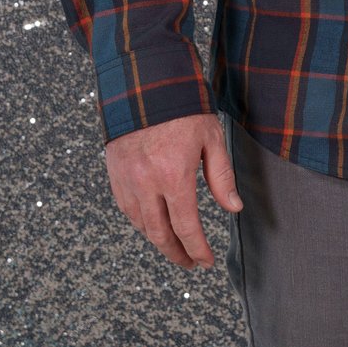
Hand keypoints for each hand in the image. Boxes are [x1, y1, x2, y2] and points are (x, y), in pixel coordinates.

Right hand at [104, 113, 241, 268]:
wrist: (143, 83)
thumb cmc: (182, 108)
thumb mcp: (211, 138)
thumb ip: (221, 177)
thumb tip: (233, 208)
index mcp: (173, 176)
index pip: (186, 227)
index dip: (197, 249)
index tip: (206, 262)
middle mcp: (146, 183)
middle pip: (160, 233)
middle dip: (177, 253)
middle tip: (190, 263)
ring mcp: (126, 179)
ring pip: (140, 224)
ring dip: (158, 240)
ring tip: (174, 247)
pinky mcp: (114, 173)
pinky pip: (126, 208)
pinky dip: (140, 223)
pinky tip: (152, 225)